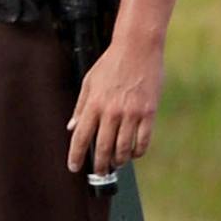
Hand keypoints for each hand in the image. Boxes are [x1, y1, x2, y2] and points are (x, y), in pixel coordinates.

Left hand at [66, 36, 164, 175]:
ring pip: (123, 148)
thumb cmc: (112, 63)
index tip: (74, 167)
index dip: (76, 156)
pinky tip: (134, 153)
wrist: (138, 48)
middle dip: (100, 165)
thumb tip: (72, 126)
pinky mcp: (149, 113)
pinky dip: (137, 151)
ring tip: (117, 163)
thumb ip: (81, 106)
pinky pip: (143, 141)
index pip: (80, 137)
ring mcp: (131, 114)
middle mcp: (111, 112)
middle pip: (102, 148)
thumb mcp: (89, 82)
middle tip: (99, 172)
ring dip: (119, 160)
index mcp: (94, 104)